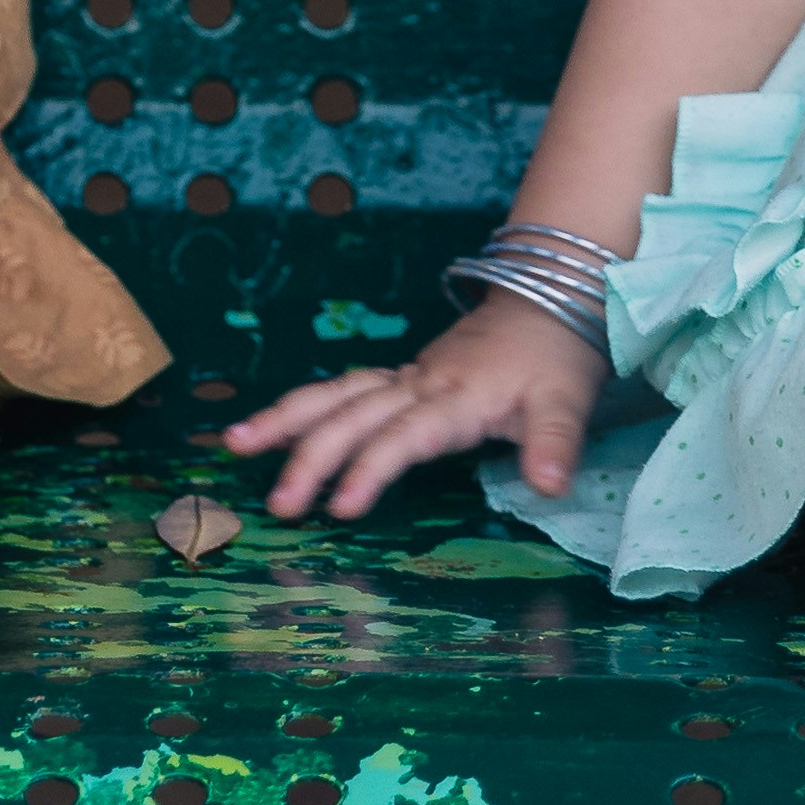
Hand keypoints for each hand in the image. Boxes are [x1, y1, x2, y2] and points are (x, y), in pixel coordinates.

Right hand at [222, 291, 608, 518]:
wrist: (552, 297)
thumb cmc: (558, 356)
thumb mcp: (569, 401)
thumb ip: (555, 444)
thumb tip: (550, 487)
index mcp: (455, 398)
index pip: (403, 437)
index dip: (370, 469)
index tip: (340, 507)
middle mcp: (419, 385)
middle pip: (352, 416)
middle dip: (309, 456)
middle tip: (277, 503)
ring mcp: (406, 378)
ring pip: (335, 394)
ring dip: (285, 419)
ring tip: (235, 445)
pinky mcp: (403, 378)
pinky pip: (343, 391)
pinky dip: (305, 408)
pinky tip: (272, 429)